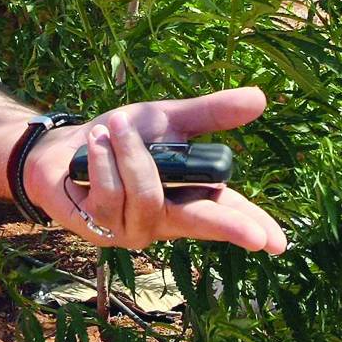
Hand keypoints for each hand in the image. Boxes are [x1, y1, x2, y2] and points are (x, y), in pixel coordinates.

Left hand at [22, 86, 288, 254]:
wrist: (63, 149)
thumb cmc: (120, 141)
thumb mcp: (167, 120)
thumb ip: (210, 114)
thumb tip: (260, 99)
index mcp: (188, 197)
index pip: (227, 214)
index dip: (252, 226)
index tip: (278, 242)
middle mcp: (164, 221)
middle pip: (201, 225)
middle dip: (228, 227)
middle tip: (255, 237)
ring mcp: (131, 229)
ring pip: (145, 194)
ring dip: (129, 151)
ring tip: (113, 127)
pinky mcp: (98, 227)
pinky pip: (109, 190)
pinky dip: (102, 157)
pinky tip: (94, 144)